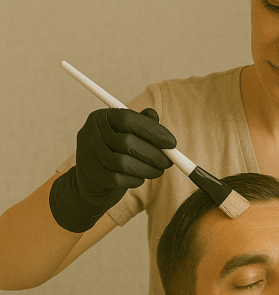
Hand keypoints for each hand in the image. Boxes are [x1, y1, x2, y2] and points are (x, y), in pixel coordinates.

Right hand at [49, 108, 175, 232]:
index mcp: (102, 117)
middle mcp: (90, 133)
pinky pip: (119, 179)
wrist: (94, 179)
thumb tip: (154, 115)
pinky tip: (140, 178)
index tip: (172, 143)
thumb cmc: (117, 151)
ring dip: (148, 169)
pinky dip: (136, 180)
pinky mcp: (93, 175)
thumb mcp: (129, 133)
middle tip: (169, 162)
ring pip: (124, 163)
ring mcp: (89, 155)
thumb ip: (142, 123)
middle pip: (127, 142)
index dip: (153, 131)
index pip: (128, 119)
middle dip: (154, 154)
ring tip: (158, 171)